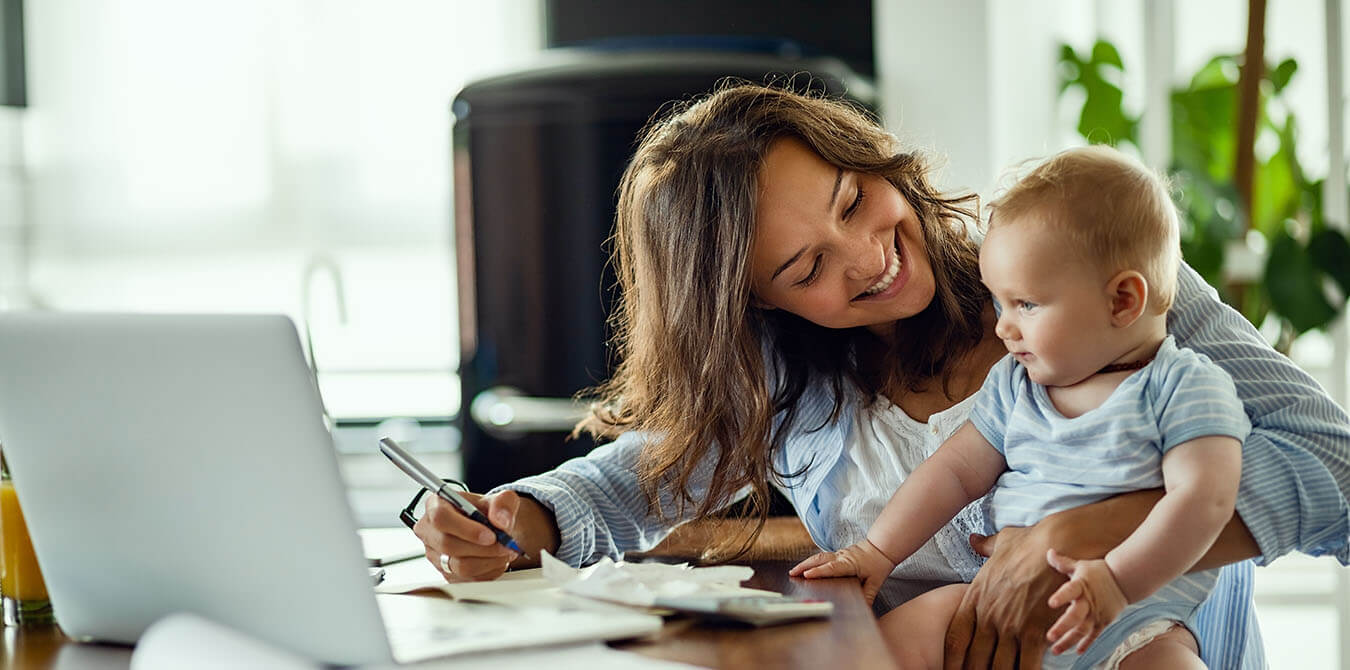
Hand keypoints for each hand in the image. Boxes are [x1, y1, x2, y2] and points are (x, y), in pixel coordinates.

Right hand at [412, 490, 521, 581]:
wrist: (493, 530)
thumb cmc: (490, 512)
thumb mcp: (502, 499)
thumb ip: (503, 503)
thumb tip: (501, 520)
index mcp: (436, 504)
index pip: (440, 517)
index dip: (466, 529)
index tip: (491, 535)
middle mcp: (430, 530)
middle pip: (448, 545)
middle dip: (483, 548)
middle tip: (505, 545)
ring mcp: (435, 554)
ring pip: (459, 566)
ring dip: (489, 561)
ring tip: (505, 551)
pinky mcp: (446, 574)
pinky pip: (467, 579)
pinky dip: (489, 571)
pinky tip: (497, 560)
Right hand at [789, 540, 895, 604]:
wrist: (882, 547)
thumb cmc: (878, 563)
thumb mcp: (876, 582)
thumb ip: (869, 595)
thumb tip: (864, 608)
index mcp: (850, 563)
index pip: (831, 568)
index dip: (818, 572)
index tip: (807, 575)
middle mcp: (841, 557)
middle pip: (819, 560)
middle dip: (804, 566)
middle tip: (792, 573)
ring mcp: (839, 554)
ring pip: (818, 557)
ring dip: (805, 563)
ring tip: (794, 571)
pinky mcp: (838, 554)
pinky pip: (822, 557)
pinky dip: (811, 562)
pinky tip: (805, 567)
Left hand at [943, 528, 1064, 669]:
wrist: (1056, 544)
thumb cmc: (1029, 543)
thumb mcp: (1000, 543)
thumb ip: (984, 547)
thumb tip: (974, 539)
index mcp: (976, 598)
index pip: (956, 638)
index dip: (952, 659)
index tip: (951, 669)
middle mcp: (989, 616)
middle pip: (976, 659)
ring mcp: (1011, 625)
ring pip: (1001, 666)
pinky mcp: (1035, 631)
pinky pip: (1027, 664)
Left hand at [1045, 550, 1128, 655]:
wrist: (1124, 579)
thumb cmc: (1098, 572)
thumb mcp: (1080, 565)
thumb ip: (1063, 563)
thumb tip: (1049, 552)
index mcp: (1081, 585)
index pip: (1070, 590)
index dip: (1061, 596)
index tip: (1051, 603)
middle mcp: (1088, 602)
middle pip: (1075, 616)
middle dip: (1062, 627)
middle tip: (1050, 637)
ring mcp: (1097, 613)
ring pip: (1082, 630)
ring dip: (1069, 641)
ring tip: (1055, 650)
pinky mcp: (1103, 621)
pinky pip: (1094, 635)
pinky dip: (1086, 644)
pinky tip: (1077, 651)